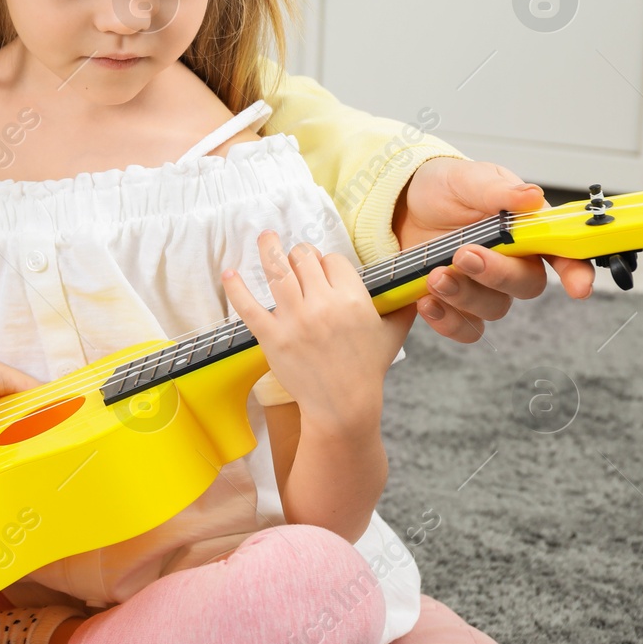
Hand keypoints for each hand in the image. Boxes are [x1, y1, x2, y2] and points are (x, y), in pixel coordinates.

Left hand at [223, 232, 417, 434]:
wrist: (343, 406)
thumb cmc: (367, 369)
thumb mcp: (393, 334)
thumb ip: (401, 306)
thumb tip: (412, 286)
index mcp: (353, 299)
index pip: (333, 260)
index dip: (328, 263)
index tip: (324, 273)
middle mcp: (323, 305)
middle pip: (304, 258)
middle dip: (301, 255)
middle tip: (298, 261)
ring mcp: (295, 320)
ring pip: (277, 270)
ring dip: (268, 248)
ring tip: (265, 237)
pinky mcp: (272, 337)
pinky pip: (248, 306)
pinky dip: (236, 288)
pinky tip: (229, 272)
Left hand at [394, 158, 593, 343]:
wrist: (402, 204)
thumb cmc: (444, 189)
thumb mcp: (467, 179)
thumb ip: (497, 191)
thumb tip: (531, 196)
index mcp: (527, 230)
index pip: (564, 253)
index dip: (577, 272)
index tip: (578, 287)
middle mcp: (512, 262)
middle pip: (525, 285)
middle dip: (497, 275)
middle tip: (464, 255)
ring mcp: (484, 286)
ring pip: (493, 308)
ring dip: (465, 296)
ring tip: (435, 275)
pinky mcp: (456, 304)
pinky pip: (464, 327)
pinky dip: (448, 321)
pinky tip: (428, 302)